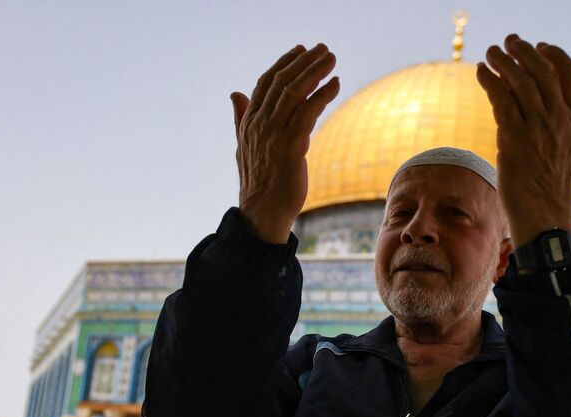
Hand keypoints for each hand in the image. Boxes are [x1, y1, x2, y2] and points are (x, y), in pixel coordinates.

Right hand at [230, 44, 339, 244]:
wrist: (262, 215)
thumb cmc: (259, 183)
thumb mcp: (244, 147)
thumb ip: (241, 118)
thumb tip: (235, 94)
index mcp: (249, 122)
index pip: (265, 83)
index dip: (284, 64)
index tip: (301, 50)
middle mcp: (259, 124)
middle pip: (282, 82)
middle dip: (304, 61)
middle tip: (324, 49)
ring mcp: (273, 134)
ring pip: (295, 92)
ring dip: (316, 72)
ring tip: (332, 59)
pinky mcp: (291, 146)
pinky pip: (308, 112)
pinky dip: (322, 95)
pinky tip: (335, 84)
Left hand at [476, 34, 570, 246]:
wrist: (547, 219)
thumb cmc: (559, 190)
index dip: (555, 55)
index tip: (542, 46)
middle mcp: (561, 120)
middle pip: (543, 70)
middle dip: (525, 50)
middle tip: (510, 41)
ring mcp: (538, 128)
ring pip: (519, 80)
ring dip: (502, 60)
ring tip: (491, 52)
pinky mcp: (513, 138)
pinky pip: (500, 98)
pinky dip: (489, 80)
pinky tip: (480, 73)